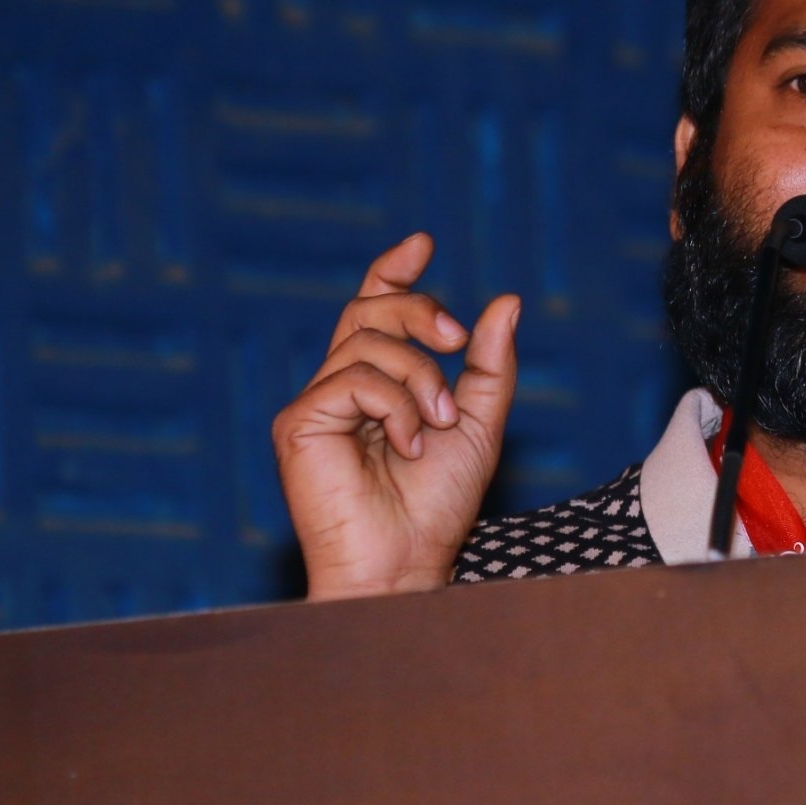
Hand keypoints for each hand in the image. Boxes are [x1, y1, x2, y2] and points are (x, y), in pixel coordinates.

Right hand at [271, 233, 520, 600]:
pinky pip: (354, 379)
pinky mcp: (299, 424)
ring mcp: (316, 404)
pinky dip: (396, 406)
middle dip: (421, 310)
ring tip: (438, 427)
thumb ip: (490, 366)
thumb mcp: (479, 424)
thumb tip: (506, 302)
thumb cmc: (438, 505)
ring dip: (421, 379)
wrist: (408, 562)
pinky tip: (409, 445)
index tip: (422, 242)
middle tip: (459, 340)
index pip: (373, 308)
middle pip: (370, 309)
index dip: (391, 271)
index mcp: (377, 383)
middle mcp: (339, 386)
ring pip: (369, 344)